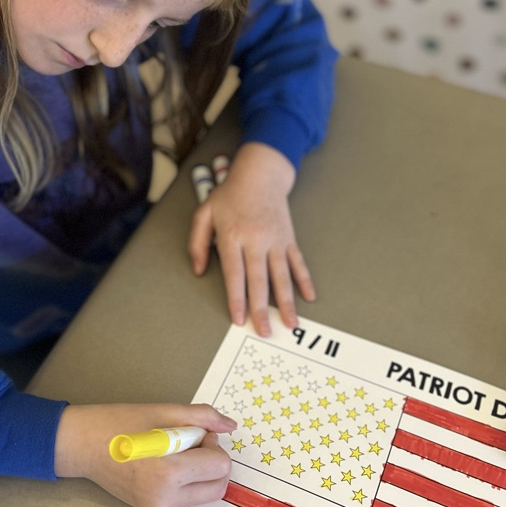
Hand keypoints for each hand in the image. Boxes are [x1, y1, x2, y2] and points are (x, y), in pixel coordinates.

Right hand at [53, 402, 234, 506]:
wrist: (82, 446)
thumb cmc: (119, 423)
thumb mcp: (163, 412)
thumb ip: (202, 417)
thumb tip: (230, 426)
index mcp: (169, 474)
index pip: (220, 466)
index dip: (212, 444)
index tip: (192, 432)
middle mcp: (166, 499)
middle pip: (219, 486)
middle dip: (212, 461)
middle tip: (188, 442)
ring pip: (206, 493)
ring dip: (201, 472)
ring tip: (174, 452)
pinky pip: (188, 498)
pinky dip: (188, 481)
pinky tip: (165, 464)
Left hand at [188, 142, 314, 335]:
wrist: (260, 174)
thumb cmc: (230, 195)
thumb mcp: (204, 213)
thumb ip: (197, 243)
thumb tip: (199, 270)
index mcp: (233, 237)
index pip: (235, 275)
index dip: (238, 299)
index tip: (240, 319)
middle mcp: (256, 241)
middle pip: (260, 281)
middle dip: (263, 309)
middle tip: (265, 331)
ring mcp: (275, 240)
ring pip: (282, 276)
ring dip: (287, 302)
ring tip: (291, 323)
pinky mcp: (289, 238)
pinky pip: (298, 263)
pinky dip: (304, 280)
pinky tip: (309, 297)